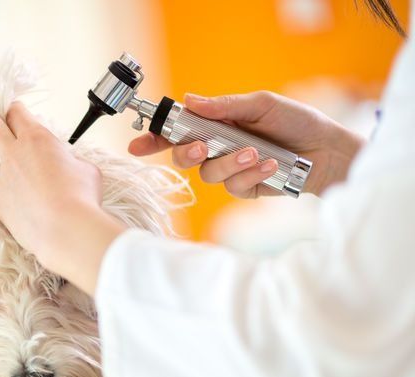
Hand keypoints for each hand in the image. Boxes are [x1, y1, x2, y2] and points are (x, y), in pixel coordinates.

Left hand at [0, 102, 125, 293]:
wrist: (66, 229)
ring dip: (6, 167)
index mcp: (37, 139)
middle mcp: (15, 155)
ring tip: (21, 179)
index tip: (18, 113)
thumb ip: (70, 161)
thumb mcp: (86, 169)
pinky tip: (1, 192)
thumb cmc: (82, 198)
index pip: (17, 113)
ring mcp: (3, 179)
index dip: (17, 110)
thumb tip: (67, 167)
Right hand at [128, 91, 365, 197]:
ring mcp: (229, 170)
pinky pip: (233, 186)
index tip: (137, 144)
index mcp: (215, 124)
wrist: (328, 151)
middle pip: (182, 156)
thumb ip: (225, 107)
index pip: (177, 131)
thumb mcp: (262, 104)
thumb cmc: (297, 122)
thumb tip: (190, 100)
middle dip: (187, 153)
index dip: (154, 138)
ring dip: (230, 162)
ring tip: (257, 152)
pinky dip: (251, 173)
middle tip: (202, 147)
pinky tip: (271, 165)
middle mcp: (217, 148)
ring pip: (208, 174)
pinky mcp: (244, 188)